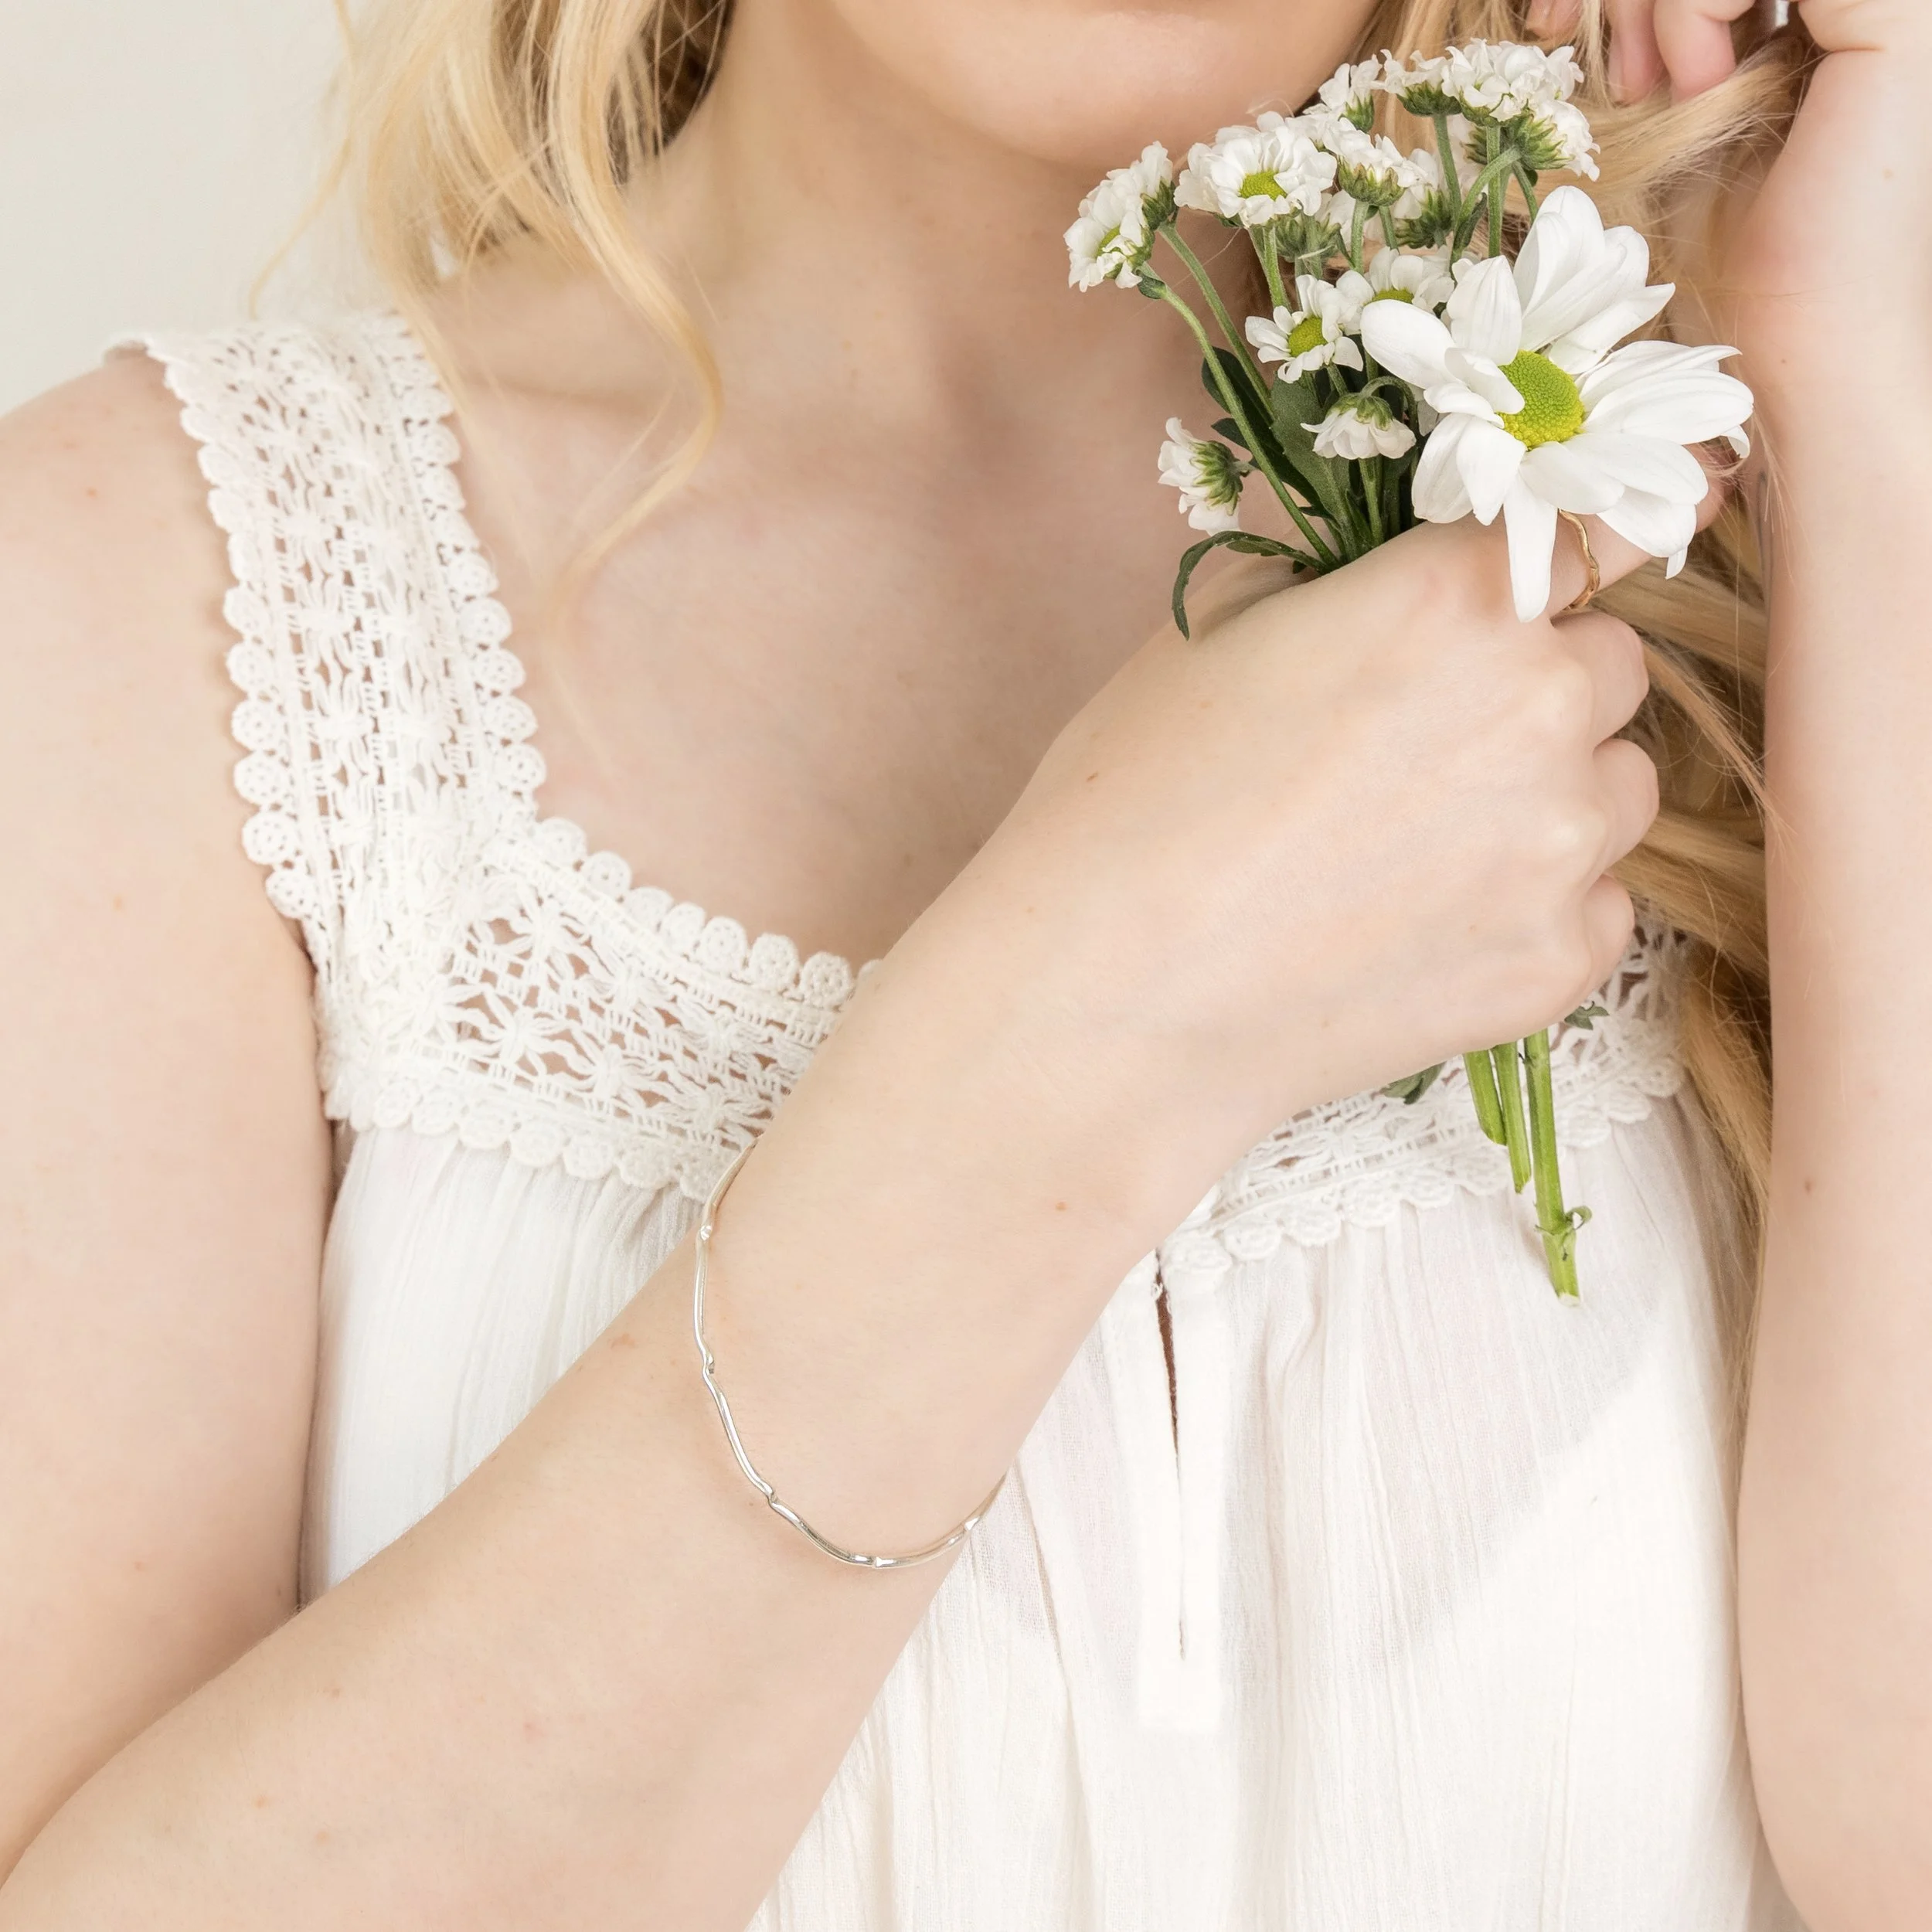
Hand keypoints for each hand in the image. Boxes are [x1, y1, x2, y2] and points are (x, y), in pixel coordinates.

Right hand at [927, 512, 1667, 1172]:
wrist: (1115, 997)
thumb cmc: (1134, 802)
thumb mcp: (1210, 632)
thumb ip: (1334, 576)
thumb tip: (1380, 576)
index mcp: (1456, 599)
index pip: (1611, 524)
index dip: (1606, 538)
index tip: (1599, 560)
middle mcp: (1541, 706)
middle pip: (1615, 664)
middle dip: (1546, 684)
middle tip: (1435, 739)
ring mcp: (1564, 845)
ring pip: (1622, 787)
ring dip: (1556, 795)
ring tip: (1430, 844)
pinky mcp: (1561, 961)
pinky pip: (1600, 903)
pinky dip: (1538, 905)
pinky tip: (1426, 924)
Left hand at [1533, 0, 1931, 427]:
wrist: (1797, 353)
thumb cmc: (1727, 273)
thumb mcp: (1665, 135)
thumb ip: (1654, 52)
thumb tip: (1581, 3)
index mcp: (1814, 21)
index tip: (1554, 28)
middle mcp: (1854, 10)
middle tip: (1572, 40)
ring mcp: (1883, 9)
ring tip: (1637, 84)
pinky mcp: (1897, 21)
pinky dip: (1696, 0)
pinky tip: (1691, 81)